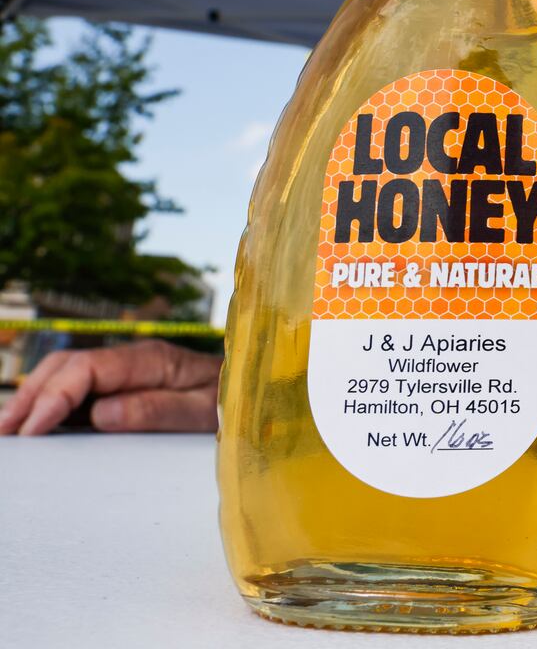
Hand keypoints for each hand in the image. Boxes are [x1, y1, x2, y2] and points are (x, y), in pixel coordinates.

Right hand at [0, 340, 220, 435]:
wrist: (258, 389)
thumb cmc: (235, 401)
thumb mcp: (205, 411)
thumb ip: (156, 410)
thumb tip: (101, 414)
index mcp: (153, 360)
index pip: (89, 369)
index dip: (56, 396)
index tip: (35, 427)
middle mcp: (135, 358)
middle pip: (69, 365)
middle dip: (33, 395)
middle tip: (7, 431)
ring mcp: (128, 368)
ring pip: (68, 371)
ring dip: (35, 395)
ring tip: (9, 426)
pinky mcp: (126, 382)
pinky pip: (81, 384)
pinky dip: (52, 399)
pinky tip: (35, 421)